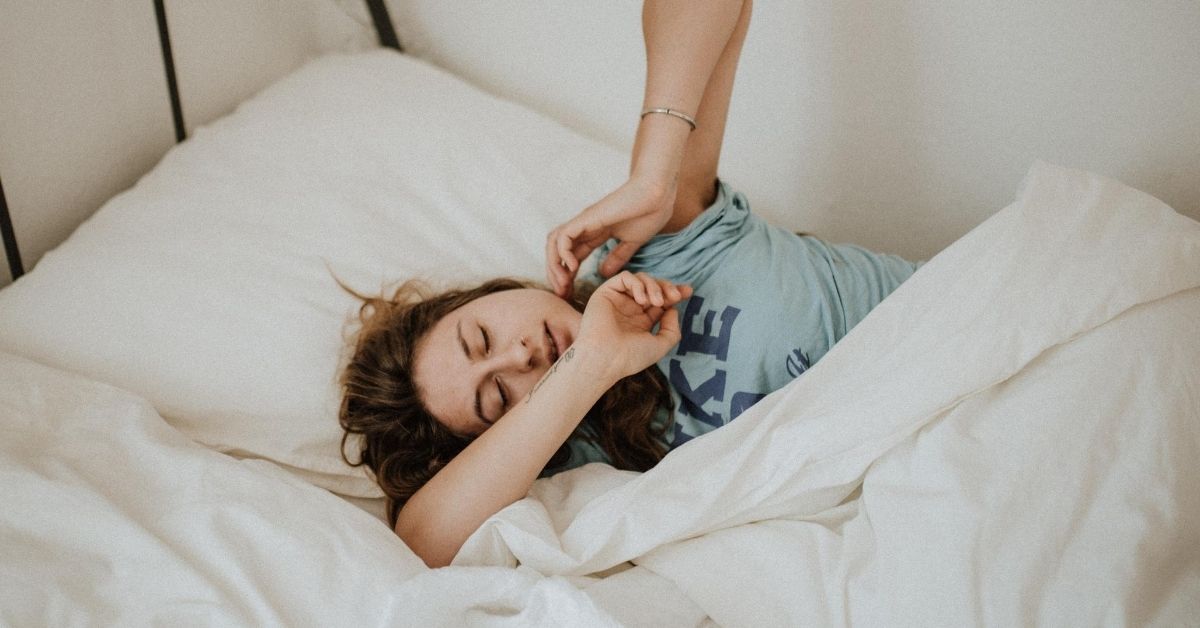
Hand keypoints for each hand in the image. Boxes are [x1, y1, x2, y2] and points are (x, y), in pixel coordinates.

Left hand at [546, 176, 676, 297]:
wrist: (658, 195)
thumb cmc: (649, 213)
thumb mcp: (631, 242)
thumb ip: (618, 256)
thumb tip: (603, 272)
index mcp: (595, 233)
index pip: (573, 256)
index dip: (568, 276)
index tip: (570, 294)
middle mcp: (585, 227)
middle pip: (558, 251)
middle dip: (556, 274)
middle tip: (563, 294)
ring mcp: (584, 222)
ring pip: (555, 243)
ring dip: (554, 265)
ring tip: (563, 284)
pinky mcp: (587, 218)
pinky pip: (563, 236)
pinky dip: (562, 252)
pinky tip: (572, 267)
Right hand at [576, 272, 691, 381]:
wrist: (605, 359)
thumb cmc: (630, 357)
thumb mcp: (660, 346)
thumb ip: (671, 329)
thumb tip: (672, 309)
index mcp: (641, 321)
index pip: (660, 301)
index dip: (674, 293)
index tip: (688, 292)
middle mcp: (629, 309)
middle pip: (653, 286)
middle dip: (667, 287)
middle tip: (675, 296)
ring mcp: (618, 300)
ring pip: (640, 279)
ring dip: (654, 286)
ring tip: (657, 302)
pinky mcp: (606, 293)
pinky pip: (625, 277)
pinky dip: (637, 284)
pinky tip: (641, 300)